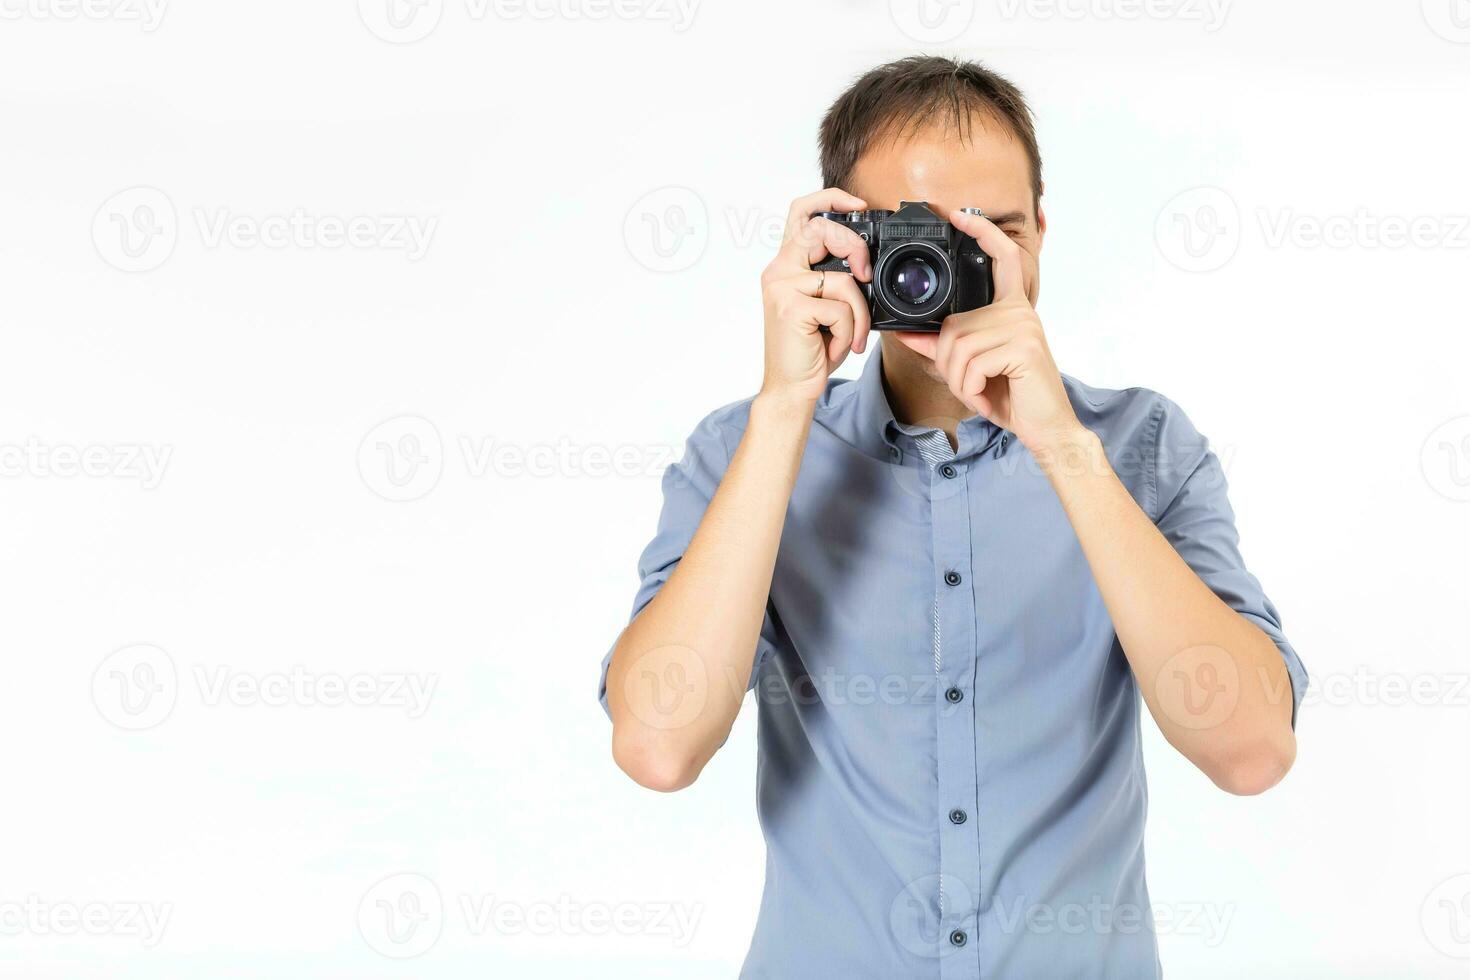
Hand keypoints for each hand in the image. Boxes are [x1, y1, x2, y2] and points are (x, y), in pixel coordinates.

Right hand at [758, 188, 873, 405]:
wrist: (791, 389)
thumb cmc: (811, 350)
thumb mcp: (827, 307)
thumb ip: (837, 279)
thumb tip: (867, 264)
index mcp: (787, 266)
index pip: (801, 212)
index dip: (831, 198)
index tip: (859, 205)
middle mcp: (779, 271)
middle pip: (821, 229)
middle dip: (855, 248)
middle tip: (866, 276)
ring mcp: (782, 287)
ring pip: (843, 279)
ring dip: (859, 314)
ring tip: (848, 335)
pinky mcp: (791, 307)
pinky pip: (841, 307)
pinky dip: (849, 330)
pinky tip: (836, 346)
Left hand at [894, 209, 1082, 450]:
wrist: (1045, 427)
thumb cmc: (1012, 395)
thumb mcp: (972, 368)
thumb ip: (941, 346)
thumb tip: (905, 332)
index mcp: (1011, 309)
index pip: (1001, 258)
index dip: (982, 233)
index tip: (960, 216)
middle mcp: (1019, 312)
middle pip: (954, 325)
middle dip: (949, 365)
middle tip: (970, 385)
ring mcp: (1023, 327)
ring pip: (958, 348)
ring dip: (958, 381)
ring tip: (980, 391)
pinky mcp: (1022, 348)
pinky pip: (971, 365)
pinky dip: (970, 389)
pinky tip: (987, 396)